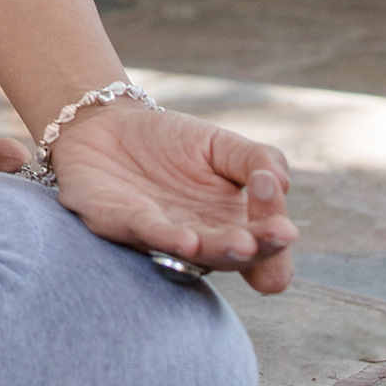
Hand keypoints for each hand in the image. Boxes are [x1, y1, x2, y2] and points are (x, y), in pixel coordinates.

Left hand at [51, 102, 295, 293]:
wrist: (105, 125)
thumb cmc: (168, 144)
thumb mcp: (220, 144)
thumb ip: (257, 159)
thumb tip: (280, 181)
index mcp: (232, 227)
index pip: (269, 250)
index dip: (277, 233)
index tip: (273, 190)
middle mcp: (201, 242)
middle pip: (239, 259)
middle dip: (260, 249)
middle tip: (278, 233)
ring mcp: (161, 238)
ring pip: (197, 255)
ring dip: (220, 251)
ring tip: (241, 243)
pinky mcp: (118, 223)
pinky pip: (146, 234)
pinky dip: (167, 238)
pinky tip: (187, 240)